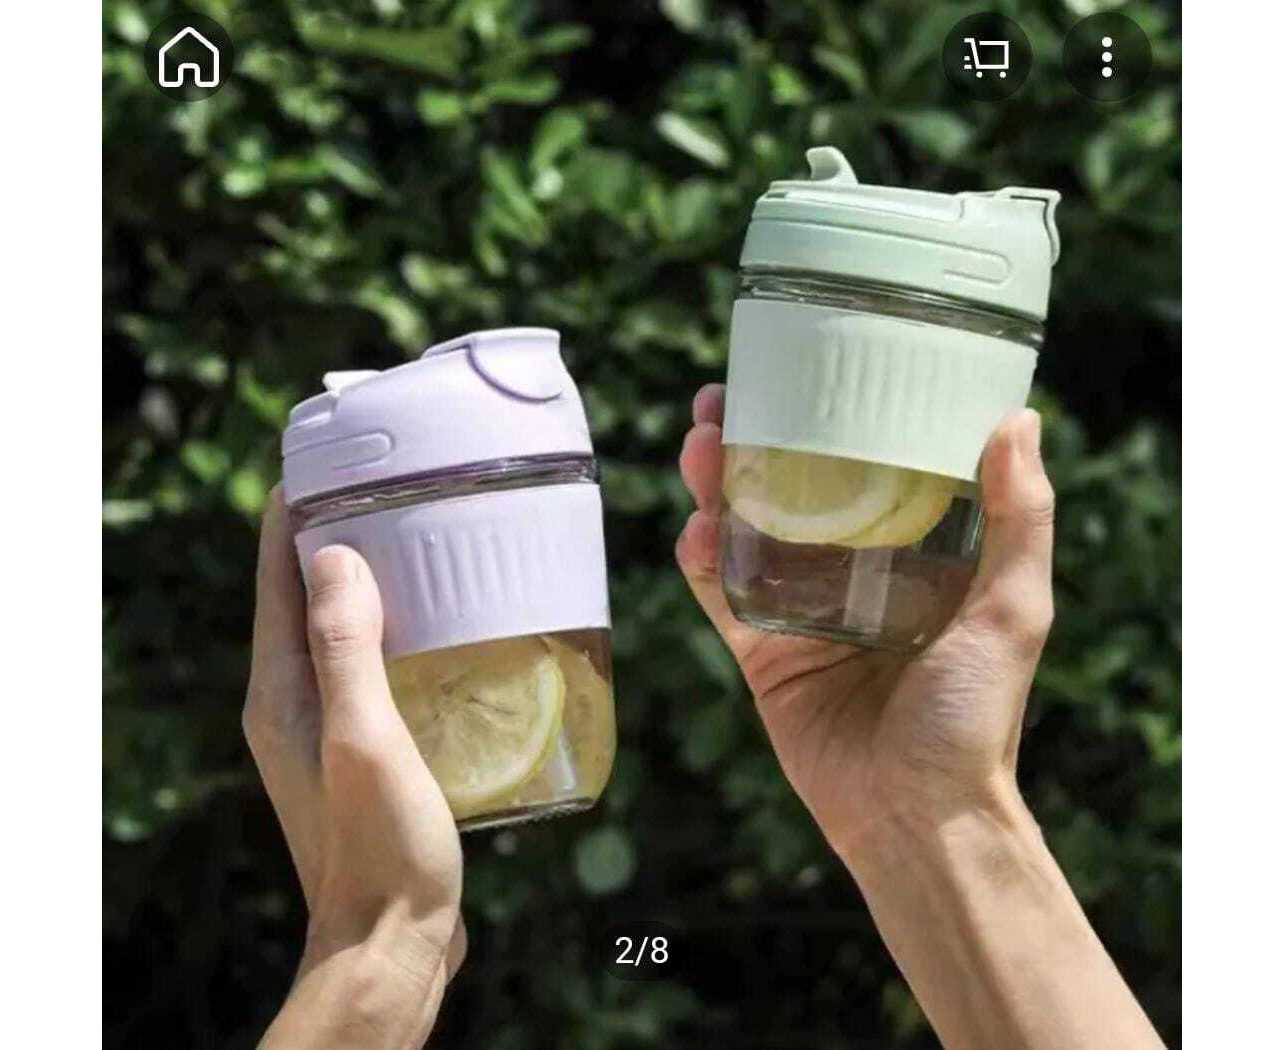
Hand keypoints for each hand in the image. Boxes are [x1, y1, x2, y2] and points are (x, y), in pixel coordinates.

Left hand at [245, 488, 464, 1048]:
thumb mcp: (365, 740)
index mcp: (279, 690)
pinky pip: (378, 664)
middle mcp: (293, 701)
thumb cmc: (380, 848)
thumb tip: (331, 551)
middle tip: (405, 488)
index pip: (276, 575)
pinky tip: (457, 625)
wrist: (392, 941)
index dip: (294, 509)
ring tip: (436, 541)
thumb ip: (345, 649)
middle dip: (343, 532)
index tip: (334, 456)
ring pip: (347, 627)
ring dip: (379, 580)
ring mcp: (328, 726)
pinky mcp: (366, 748)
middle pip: (308, 592)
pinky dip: (406, 629)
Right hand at [676, 384, 1055, 868]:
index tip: (809, 371)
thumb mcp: (1013, 608)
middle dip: (754, 441)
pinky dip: (702, 559)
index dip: (833, 419)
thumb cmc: (975, 717)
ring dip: (716, 484)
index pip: (868, 468)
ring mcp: (803, 610)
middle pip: (792, 489)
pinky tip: (695, 527)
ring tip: (700, 445)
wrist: (916, 815)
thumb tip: (1019, 417)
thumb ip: (1020, 518)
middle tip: (725, 399)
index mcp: (914, 556)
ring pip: (746, 530)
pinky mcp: (762, 652)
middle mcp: (854, 574)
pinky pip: (722, 594)